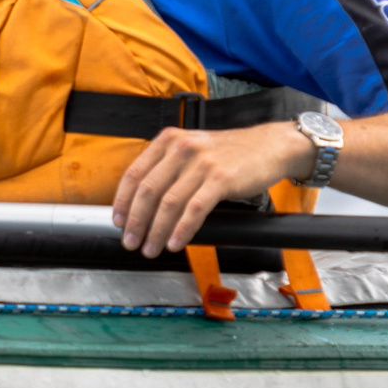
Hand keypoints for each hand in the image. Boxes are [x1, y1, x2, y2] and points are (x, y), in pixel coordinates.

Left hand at [112, 122, 309, 257]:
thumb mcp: (193, 150)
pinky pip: (194, 210)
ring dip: (156, 231)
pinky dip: (182, 230)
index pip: (134, 173)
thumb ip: (169, 168)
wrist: (270, 146)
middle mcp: (182, 148)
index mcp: (169, 140)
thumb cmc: (231, 153)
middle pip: (147, 190)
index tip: (118, 222)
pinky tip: (175, 242)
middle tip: (131, 242)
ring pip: (169, 203)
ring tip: (151, 248)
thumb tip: (143, 204)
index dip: (123, 201)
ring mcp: (201, 163)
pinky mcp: (220, 178)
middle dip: (136, 222)